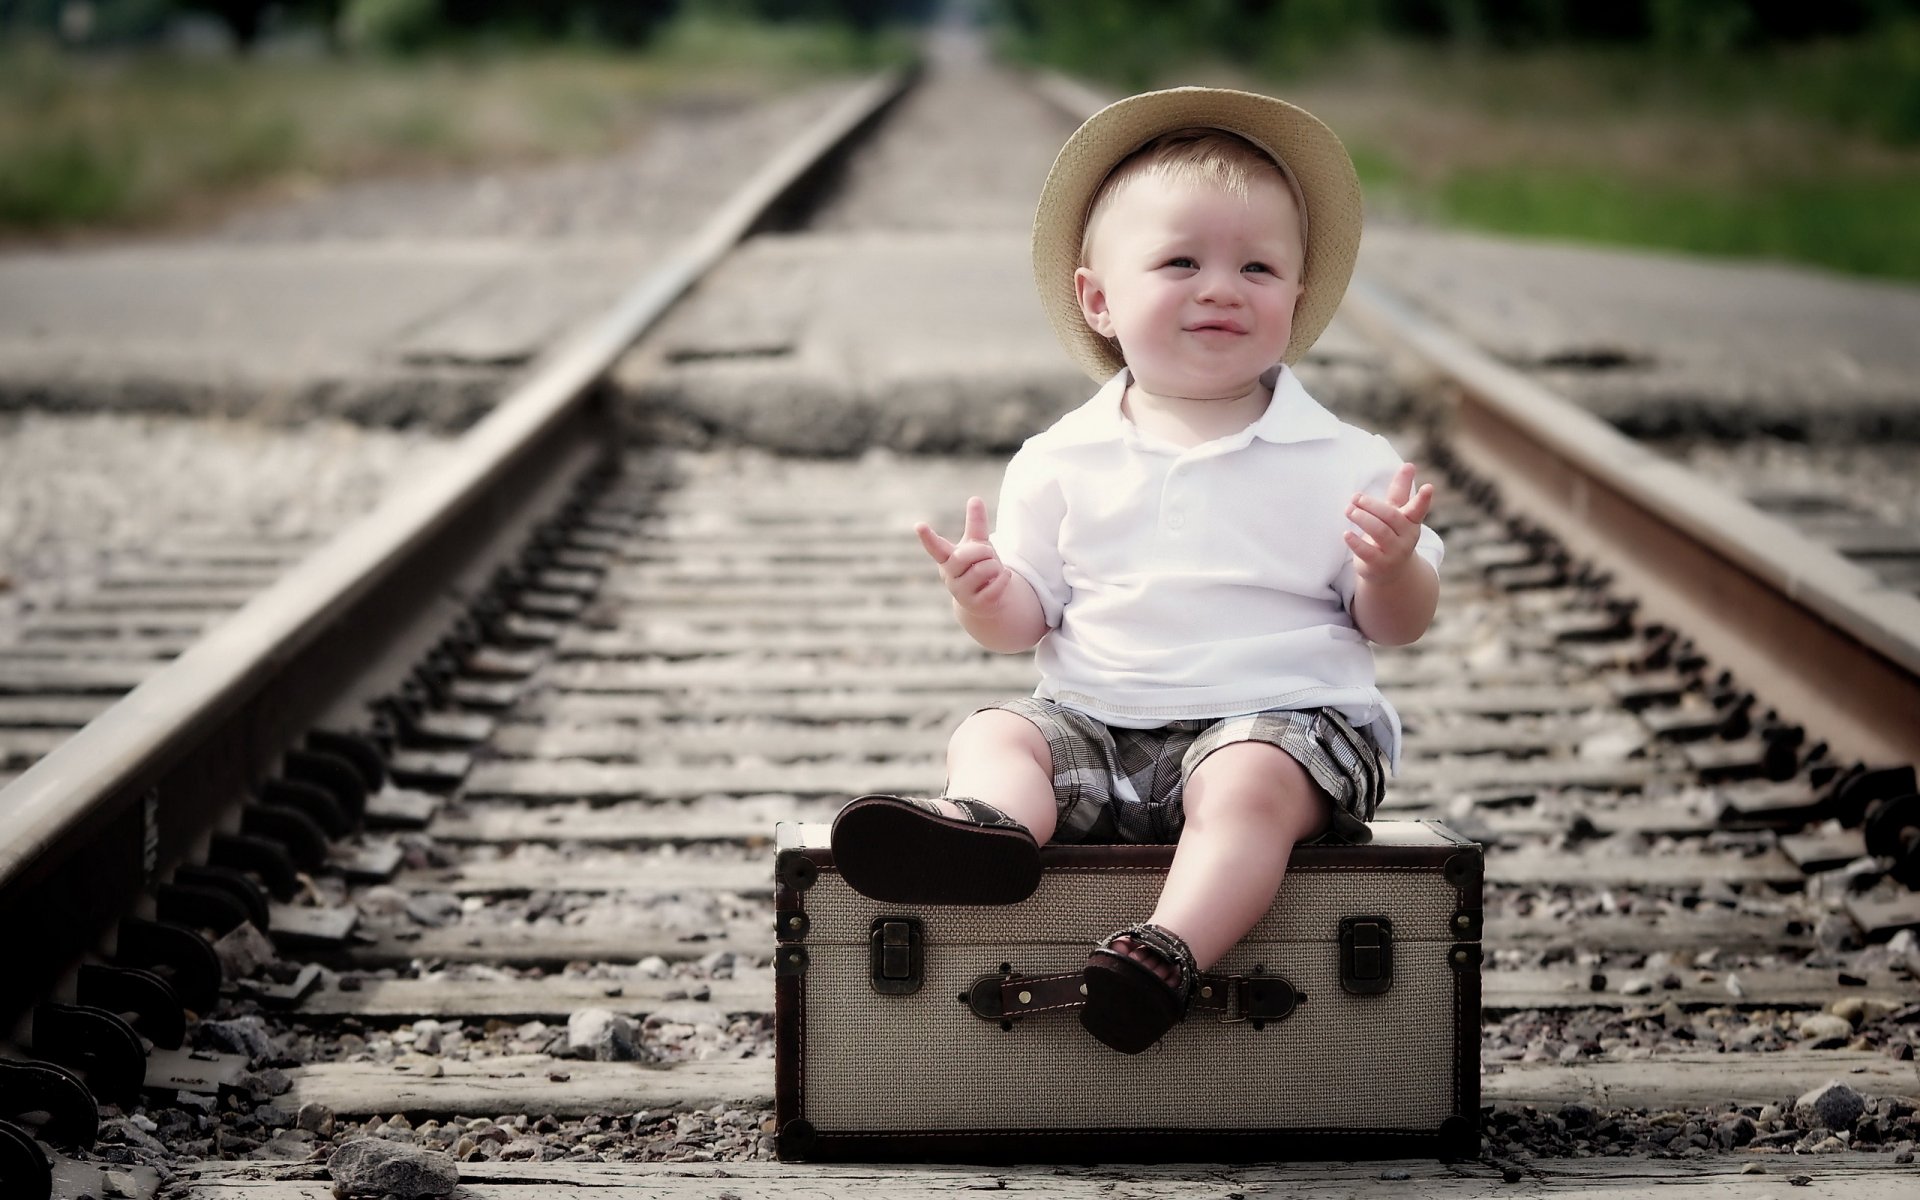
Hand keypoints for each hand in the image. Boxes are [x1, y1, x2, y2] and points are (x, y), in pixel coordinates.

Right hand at [917, 496, 1010, 610]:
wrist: (986, 599)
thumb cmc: (979, 566)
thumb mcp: (977, 544)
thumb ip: (976, 523)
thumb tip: (975, 498)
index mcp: (947, 559)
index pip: (936, 547)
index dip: (928, 536)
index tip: (919, 525)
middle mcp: (950, 577)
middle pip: (967, 556)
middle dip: (984, 551)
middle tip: (987, 556)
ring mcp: (962, 592)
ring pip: (985, 569)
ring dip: (996, 566)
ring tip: (994, 571)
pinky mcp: (978, 604)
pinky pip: (997, 584)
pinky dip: (1005, 577)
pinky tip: (1002, 578)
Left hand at [1345, 463, 1434, 581]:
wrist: (1390, 571)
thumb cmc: (1393, 534)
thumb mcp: (1398, 513)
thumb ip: (1401, 490)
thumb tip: (1410, 464)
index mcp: (1411, 522)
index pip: (1418, 509)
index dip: (1423, 499)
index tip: (1429, 487)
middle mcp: (1406, 537)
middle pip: (1390, 516)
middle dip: (1372, 505)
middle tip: (1355, 497)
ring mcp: (1394, 552)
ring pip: (1379, 531)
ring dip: (1362, 518)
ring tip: (1349, 510)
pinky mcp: (1379, 564)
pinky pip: (1367, 552)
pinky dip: (1355, 542)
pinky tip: (1346, 533)